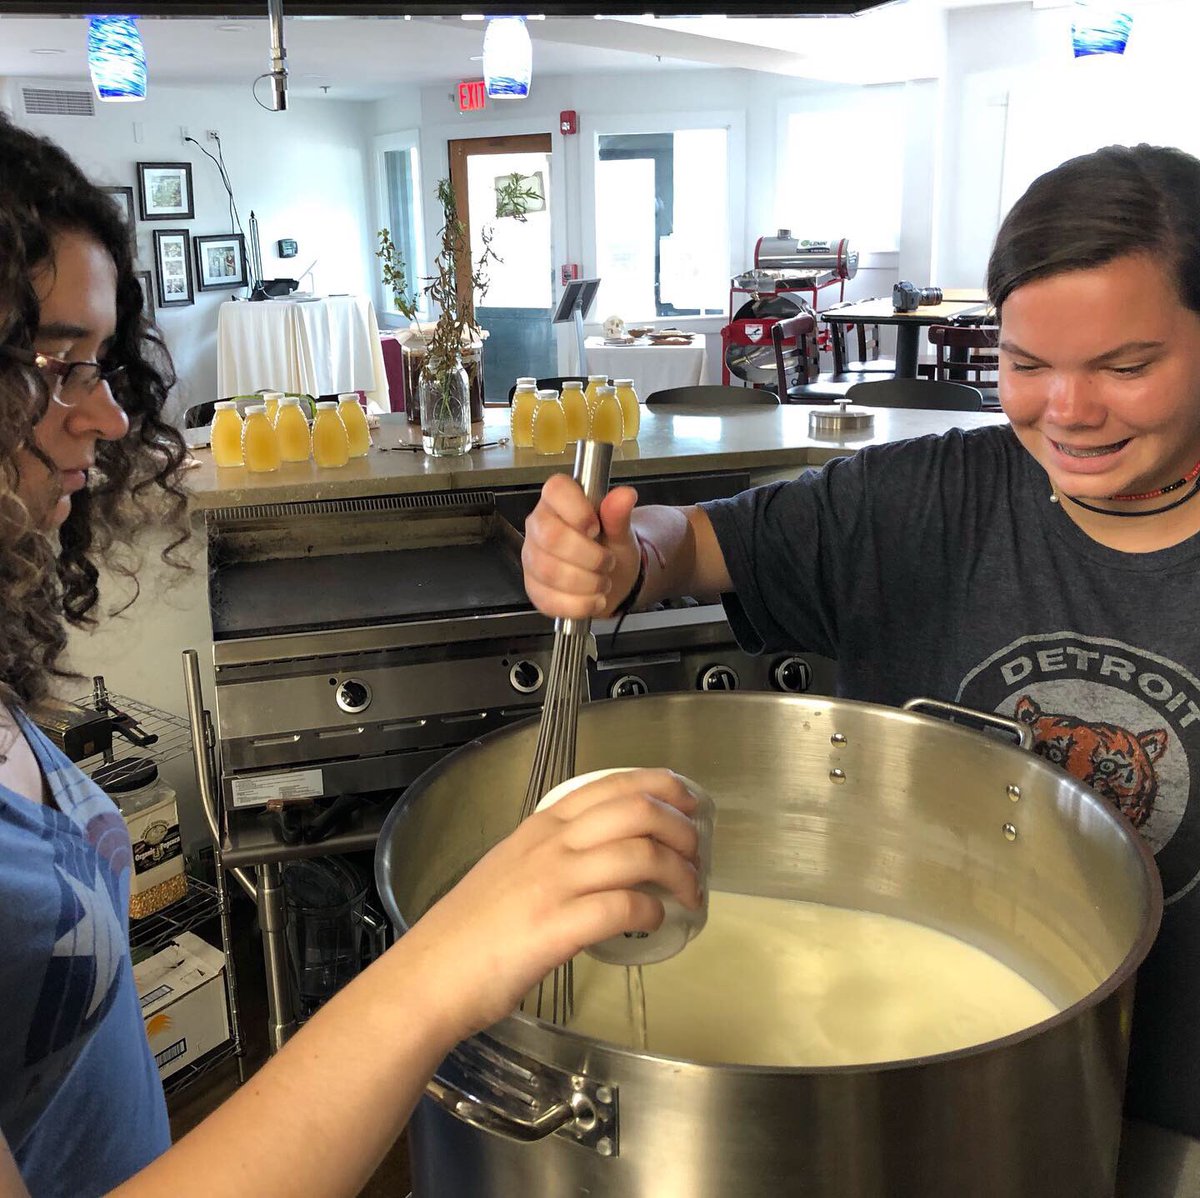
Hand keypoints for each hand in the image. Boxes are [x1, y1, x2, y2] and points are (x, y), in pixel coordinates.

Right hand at [400, 769, 700, 1041]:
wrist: (428, 977)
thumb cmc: (465, 933)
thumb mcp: (508, 869)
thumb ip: (549, 856)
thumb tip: (596, 858)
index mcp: (540, 828)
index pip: (610, 785)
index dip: (660, 786)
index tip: (686, 798)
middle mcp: (550, 846)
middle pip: (636, 811)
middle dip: (681, 828)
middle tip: (696, 851)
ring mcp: (553, 885)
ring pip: (638, 854)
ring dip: (678, 872)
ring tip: (689, 892)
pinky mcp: (556, 927)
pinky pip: (623, 907)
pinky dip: (651, 911)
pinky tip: (656, 921)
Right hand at [522, 473, 641, 618]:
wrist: (611, 578)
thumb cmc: (609, 546)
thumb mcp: (620, 529)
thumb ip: (618, 514)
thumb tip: (625, 495)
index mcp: (558, 501)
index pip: (555, 490)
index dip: (577, 510)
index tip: (596, 527)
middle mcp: (538, 526)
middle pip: (550, 537)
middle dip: (589, 555)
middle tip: (608, 561)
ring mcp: (531, 558)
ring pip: (549, 571)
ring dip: (587, 582)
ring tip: (603, 582)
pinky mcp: (534, 588)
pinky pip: (550, 599)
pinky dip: (580, 604)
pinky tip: (594, 599)